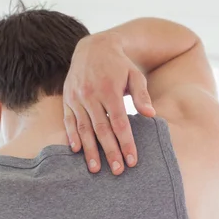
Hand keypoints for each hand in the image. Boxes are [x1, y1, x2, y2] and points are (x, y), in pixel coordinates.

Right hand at [63, 32, 155, 175]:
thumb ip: (142, 95)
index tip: (132, 160)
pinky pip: (69, 121)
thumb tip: (151, 115)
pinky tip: (77, 151)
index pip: (120, 122)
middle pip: (102, 129)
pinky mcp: (67, 99)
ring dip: (90, 150)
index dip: (126, 143)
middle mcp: (91, 95)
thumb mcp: (135, 75)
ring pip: (84, 129)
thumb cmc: (119, 65)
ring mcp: (77, 98)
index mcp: (110, 90)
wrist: (93, 47)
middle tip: (117, 171)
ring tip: (95, 169)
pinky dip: (72, 136)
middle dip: (110, 152)